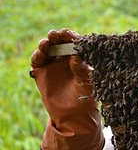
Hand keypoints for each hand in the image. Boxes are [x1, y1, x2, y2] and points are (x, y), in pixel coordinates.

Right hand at [30, 29, 103, 149]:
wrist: (74, 115)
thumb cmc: (87, 98)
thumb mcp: (88, 82)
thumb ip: (82, 69)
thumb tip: (77, 55)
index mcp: (81, 58)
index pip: (76, 43)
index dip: (72, 37)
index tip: (68, 34)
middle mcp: (68, 58)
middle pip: (61, 42)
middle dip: (58, 37)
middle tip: (56, 35)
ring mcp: (54, 64)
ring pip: (48, 48)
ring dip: (46, 43)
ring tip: (47, 43)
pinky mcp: (42, 72)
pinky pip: (38, 60)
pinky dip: (37, 55)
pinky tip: (40, 55)